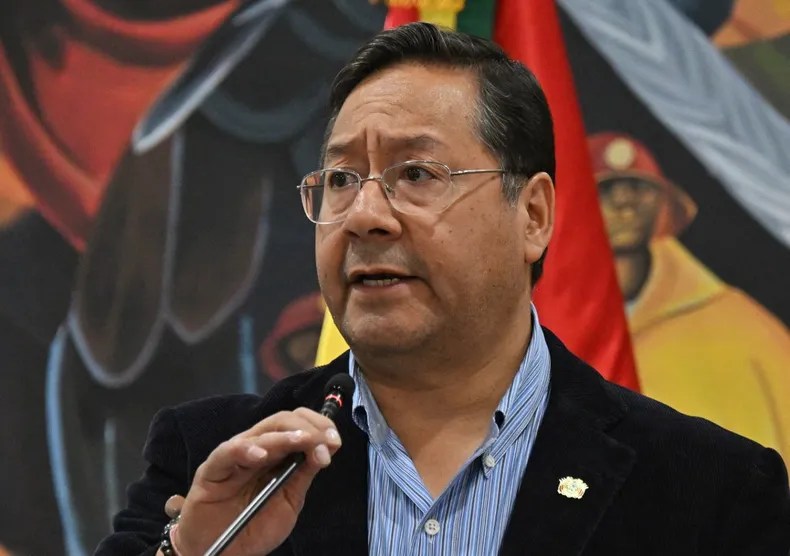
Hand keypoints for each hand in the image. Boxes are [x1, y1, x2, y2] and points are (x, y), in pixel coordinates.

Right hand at [172, 408, 341, 554]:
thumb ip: (304, 473)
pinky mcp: (212, 470)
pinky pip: (228, 453)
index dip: (319, 426)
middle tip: (325, 442)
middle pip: (282, 420)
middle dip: (308, 428)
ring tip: (303, 441)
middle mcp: (256, 447)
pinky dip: (246, 450)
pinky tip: (261, 455)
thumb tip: (327, 447)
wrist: (226, 553)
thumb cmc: (254, 526)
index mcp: (276, 452)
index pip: (298, 424)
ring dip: (285, 435)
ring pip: (260, 432)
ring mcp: (234, 456)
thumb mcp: (290, 500)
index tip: (335, 440)